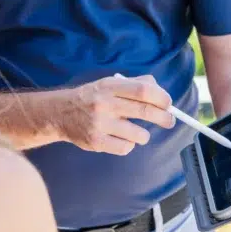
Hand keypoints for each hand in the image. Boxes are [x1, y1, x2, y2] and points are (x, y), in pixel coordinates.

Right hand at [54, 75, 175, 155]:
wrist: (60, 113)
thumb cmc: (92, 97)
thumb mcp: (109, 83)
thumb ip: (133, 84)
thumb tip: (159, 90)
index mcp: (109, 86)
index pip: (143, 90)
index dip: (161, 97)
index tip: (168, 103)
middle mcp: (104, 104)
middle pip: (145, 112)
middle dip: (164, 118)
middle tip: (170, 121)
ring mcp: (100, 124)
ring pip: (139, 135)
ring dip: (143, 135)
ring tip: (135, 131)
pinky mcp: (96, 142)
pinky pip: (126, 148)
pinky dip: (128, 144)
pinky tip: (120, 138)